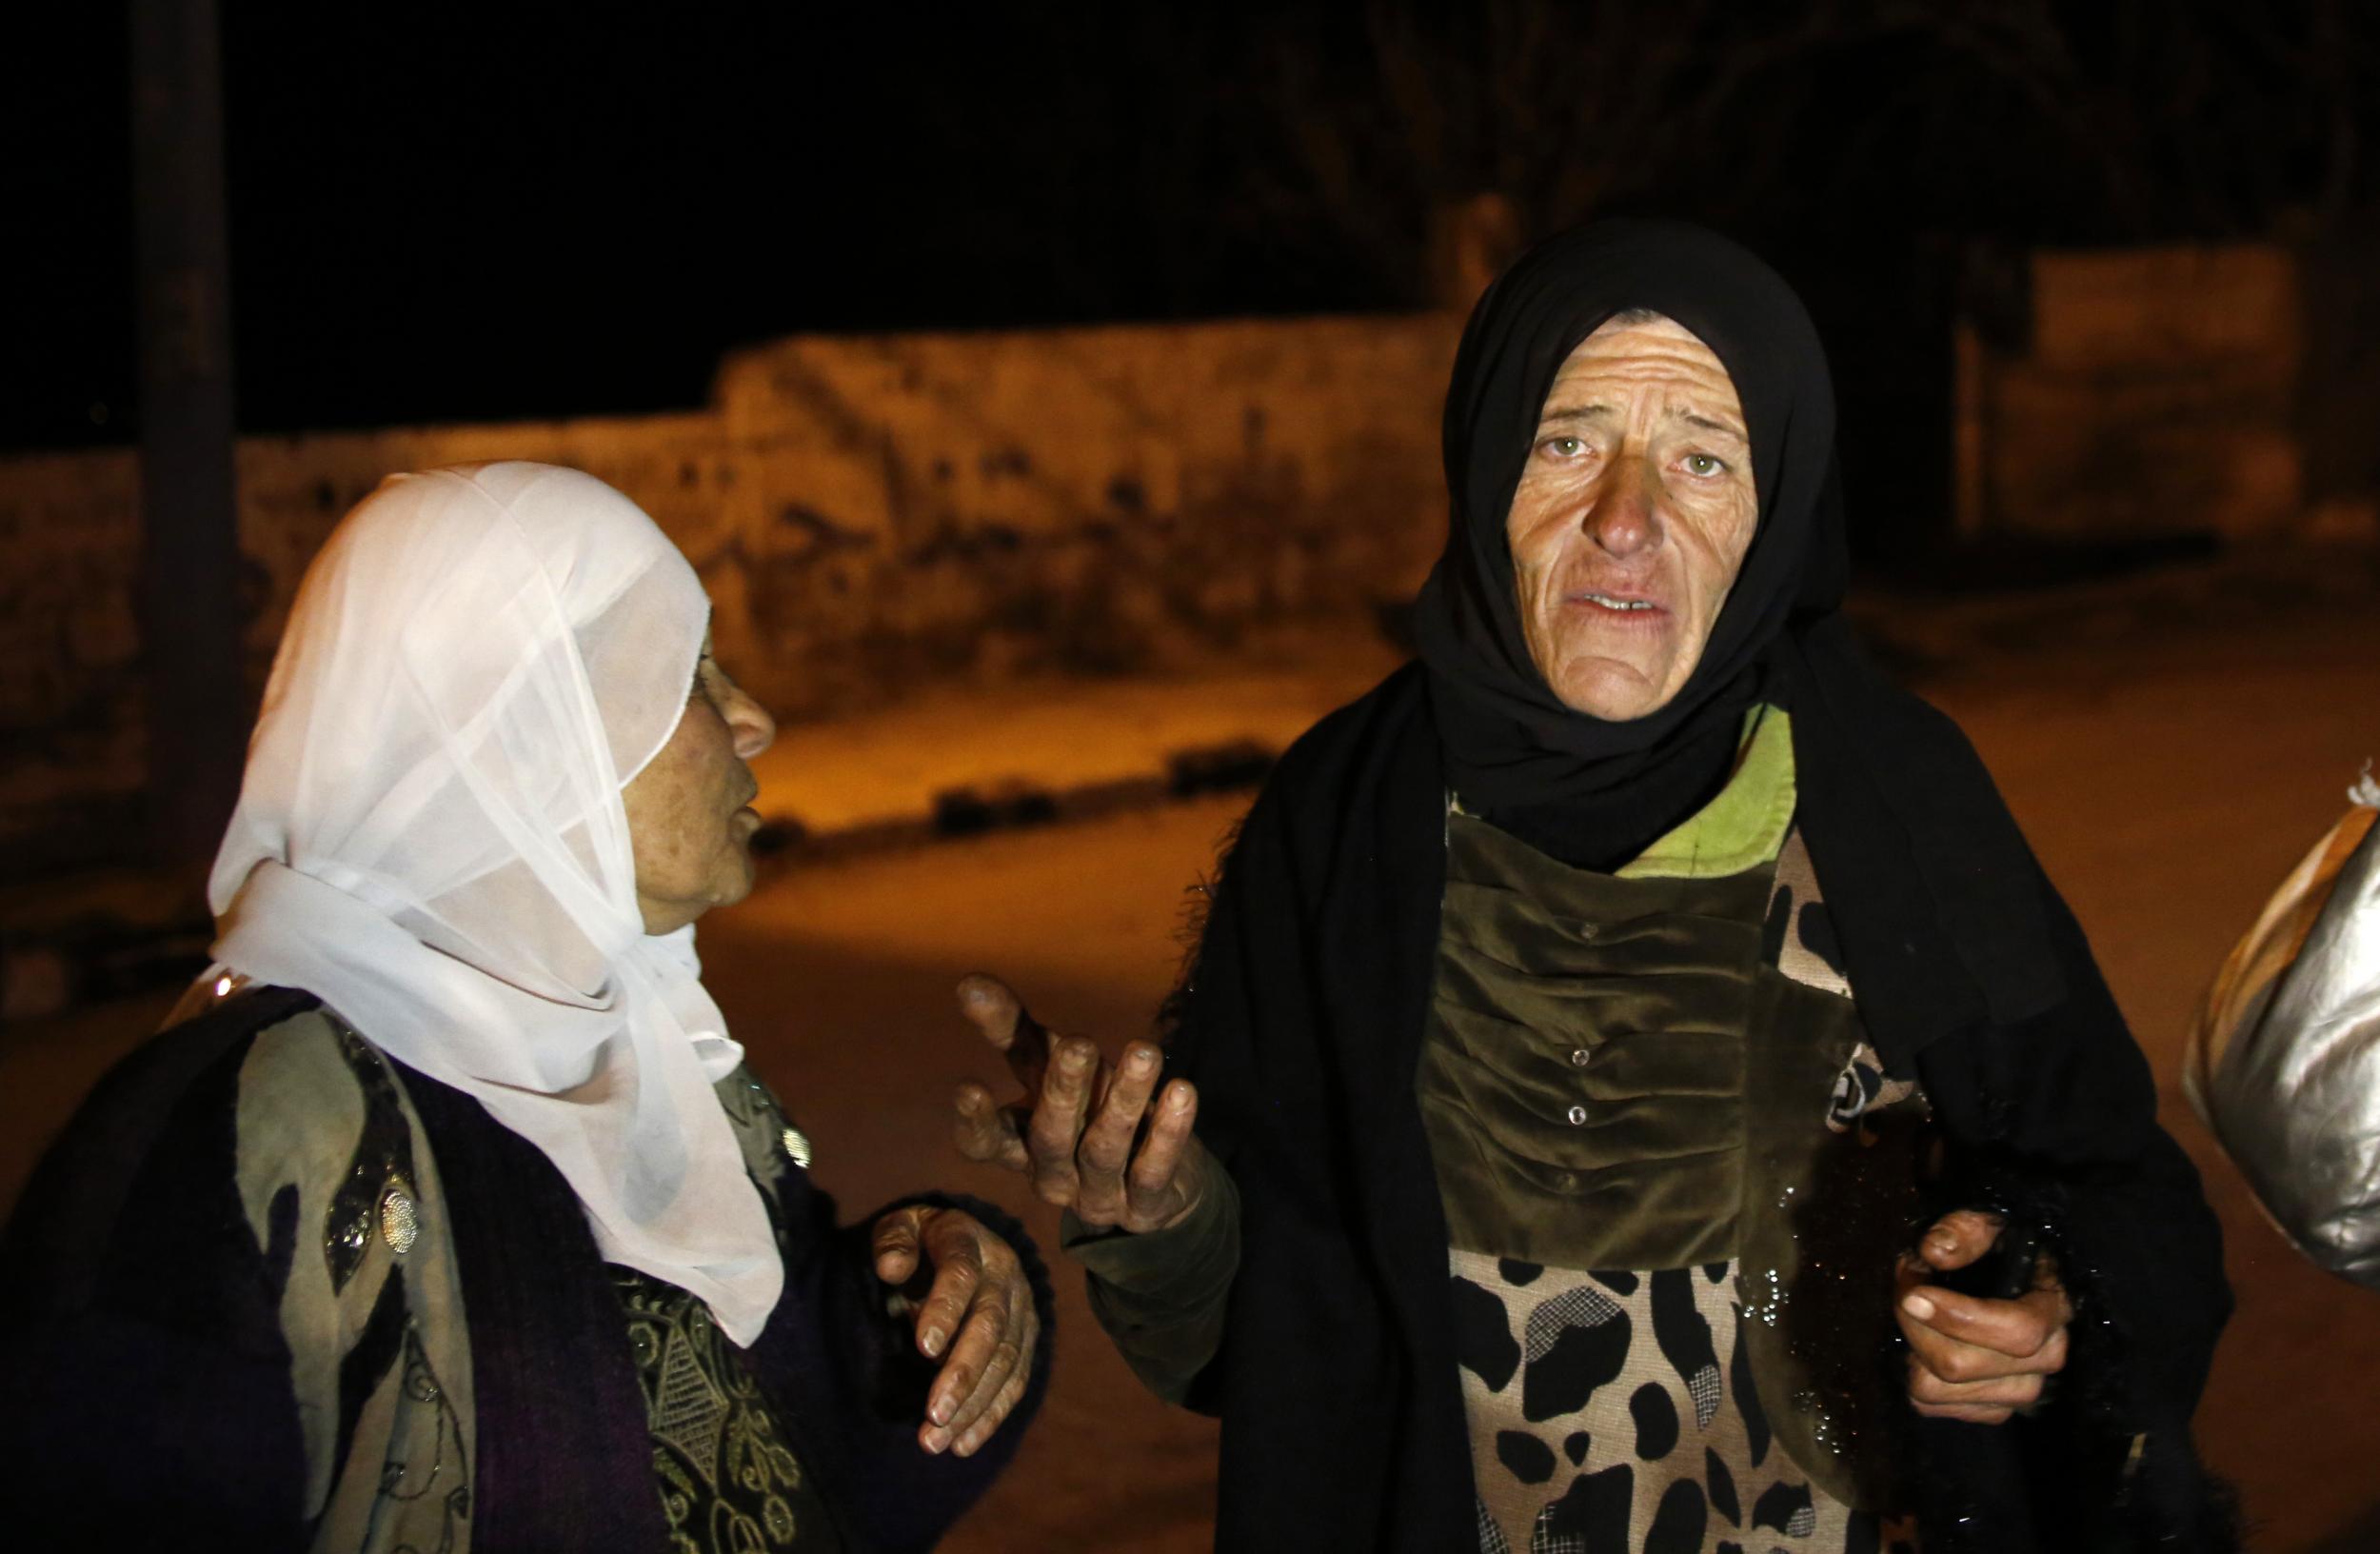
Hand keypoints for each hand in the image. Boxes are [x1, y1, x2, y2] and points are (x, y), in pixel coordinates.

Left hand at [871, 1203, 1039, 1456]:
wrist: (968, 1243)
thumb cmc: (921, 1242)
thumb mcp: (901, 1227)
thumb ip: (893, 1242)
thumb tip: (891, 1268)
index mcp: (969, 1239)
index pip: (962, 1274)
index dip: (945, 1309)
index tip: (923, 1348)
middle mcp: (1005, 1273)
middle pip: (991, 1326)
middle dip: (963, 1373)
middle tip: (933, 1415)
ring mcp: (1022, 1306)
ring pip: (1006, 1360)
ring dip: (974, 1405)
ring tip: (936, 1441)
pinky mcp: (1029, 1337)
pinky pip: (1017, 1380)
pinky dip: (991, 1415)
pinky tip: (963, 1444)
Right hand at [951, 973, 1212, 1233]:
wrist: (1163, 1183)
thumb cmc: (1089, 1108)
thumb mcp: (1050, 1070)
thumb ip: (1010, 1031)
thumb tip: (967, 982)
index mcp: (1019, 1144)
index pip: (984, 1143)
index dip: (975, 1121)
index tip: (970, 1086)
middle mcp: (1051, 1175)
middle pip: (1050, 1137)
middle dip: (1064, 1089)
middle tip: (1081, 1044)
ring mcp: (1097, 1197)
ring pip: (1104, 1150)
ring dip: (1125, 1099)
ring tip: (1146, 1052)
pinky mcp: (1145, 1208)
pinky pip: (1153, 1172)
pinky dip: (1168, 1134)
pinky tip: (1182, 1092)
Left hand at [1897, 1209, 2071, 1423]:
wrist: (2010, 1279)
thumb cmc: (1999, 1249)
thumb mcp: (1987, 1223)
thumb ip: (1963, 1230)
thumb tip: (1934, 1252)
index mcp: (2054, 1308)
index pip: (2016, 1331)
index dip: (1959, 1317)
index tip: (1914, 1295)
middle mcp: (2046, 1358)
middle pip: (1961, 1365)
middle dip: (1915, 1324)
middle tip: (1906, 1285)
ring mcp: (2021, 1391)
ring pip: (1937, 1388)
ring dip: (1911, 1346)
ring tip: (1916, 1311)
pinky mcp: (1992, 1410)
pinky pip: (1930, 1404)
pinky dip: (1913, 1370)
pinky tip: (1926, 1340)